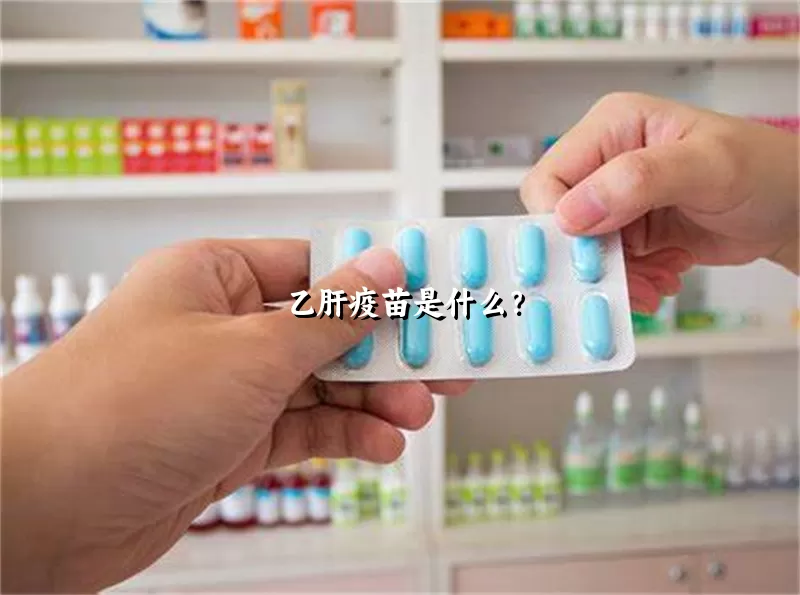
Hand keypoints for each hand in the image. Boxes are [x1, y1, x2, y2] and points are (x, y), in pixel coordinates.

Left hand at [1, 239, 468, 592]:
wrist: (46, 507)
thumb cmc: (125, 404)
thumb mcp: (252, 349)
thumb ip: (330, 315)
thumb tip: (385, 271)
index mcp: (216, 275)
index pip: (316, 267)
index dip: (377, 283)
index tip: (431, 295)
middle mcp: (221, 327)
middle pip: (325, 329)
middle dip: (385, 351)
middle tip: (442, 364)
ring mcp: (226, 388)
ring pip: (320, 384)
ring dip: (372, 399)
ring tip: (416, 412)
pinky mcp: (230, 441)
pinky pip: (303, 430)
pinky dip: (344, 436)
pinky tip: (380, 444)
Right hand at [521, 92, 798, 312]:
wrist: (794, 210)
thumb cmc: (766, 171)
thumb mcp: (707, 166)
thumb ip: (638, 180)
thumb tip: (573, 211)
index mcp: (613, 127)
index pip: (551, 178)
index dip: (557, 221)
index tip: (586, 254)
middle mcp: (606, 161)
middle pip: (562, 222)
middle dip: (592, 256)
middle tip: (626, 279)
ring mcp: (616, 199)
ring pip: (584, 251)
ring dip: (619, 275)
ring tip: (658, 279)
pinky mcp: (629, 230)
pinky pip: (608, 265)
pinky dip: (634, 280)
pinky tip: (666, 273)